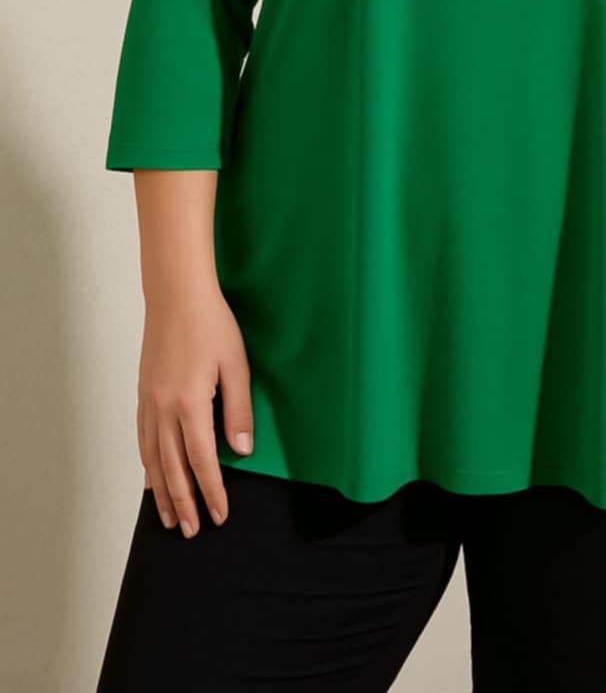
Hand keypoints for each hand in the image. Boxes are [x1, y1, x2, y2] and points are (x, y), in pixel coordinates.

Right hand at [137, 283, 253, 537]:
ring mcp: (149, 403)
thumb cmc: (212, 325)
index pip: (202, 461)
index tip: (220, 515)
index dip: (212, 492)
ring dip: (162, 492)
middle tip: (193, 531)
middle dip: (184, 503)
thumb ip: (239, 411)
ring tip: (169, 518)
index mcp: (190, 404)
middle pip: (173, 469)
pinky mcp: (144, 395)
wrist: (177, 296)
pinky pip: (143, 440)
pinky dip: (147, 465)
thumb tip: (240, 452)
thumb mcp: (237, 365)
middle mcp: (164, 409)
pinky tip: (151, 478)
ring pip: (153, 460)